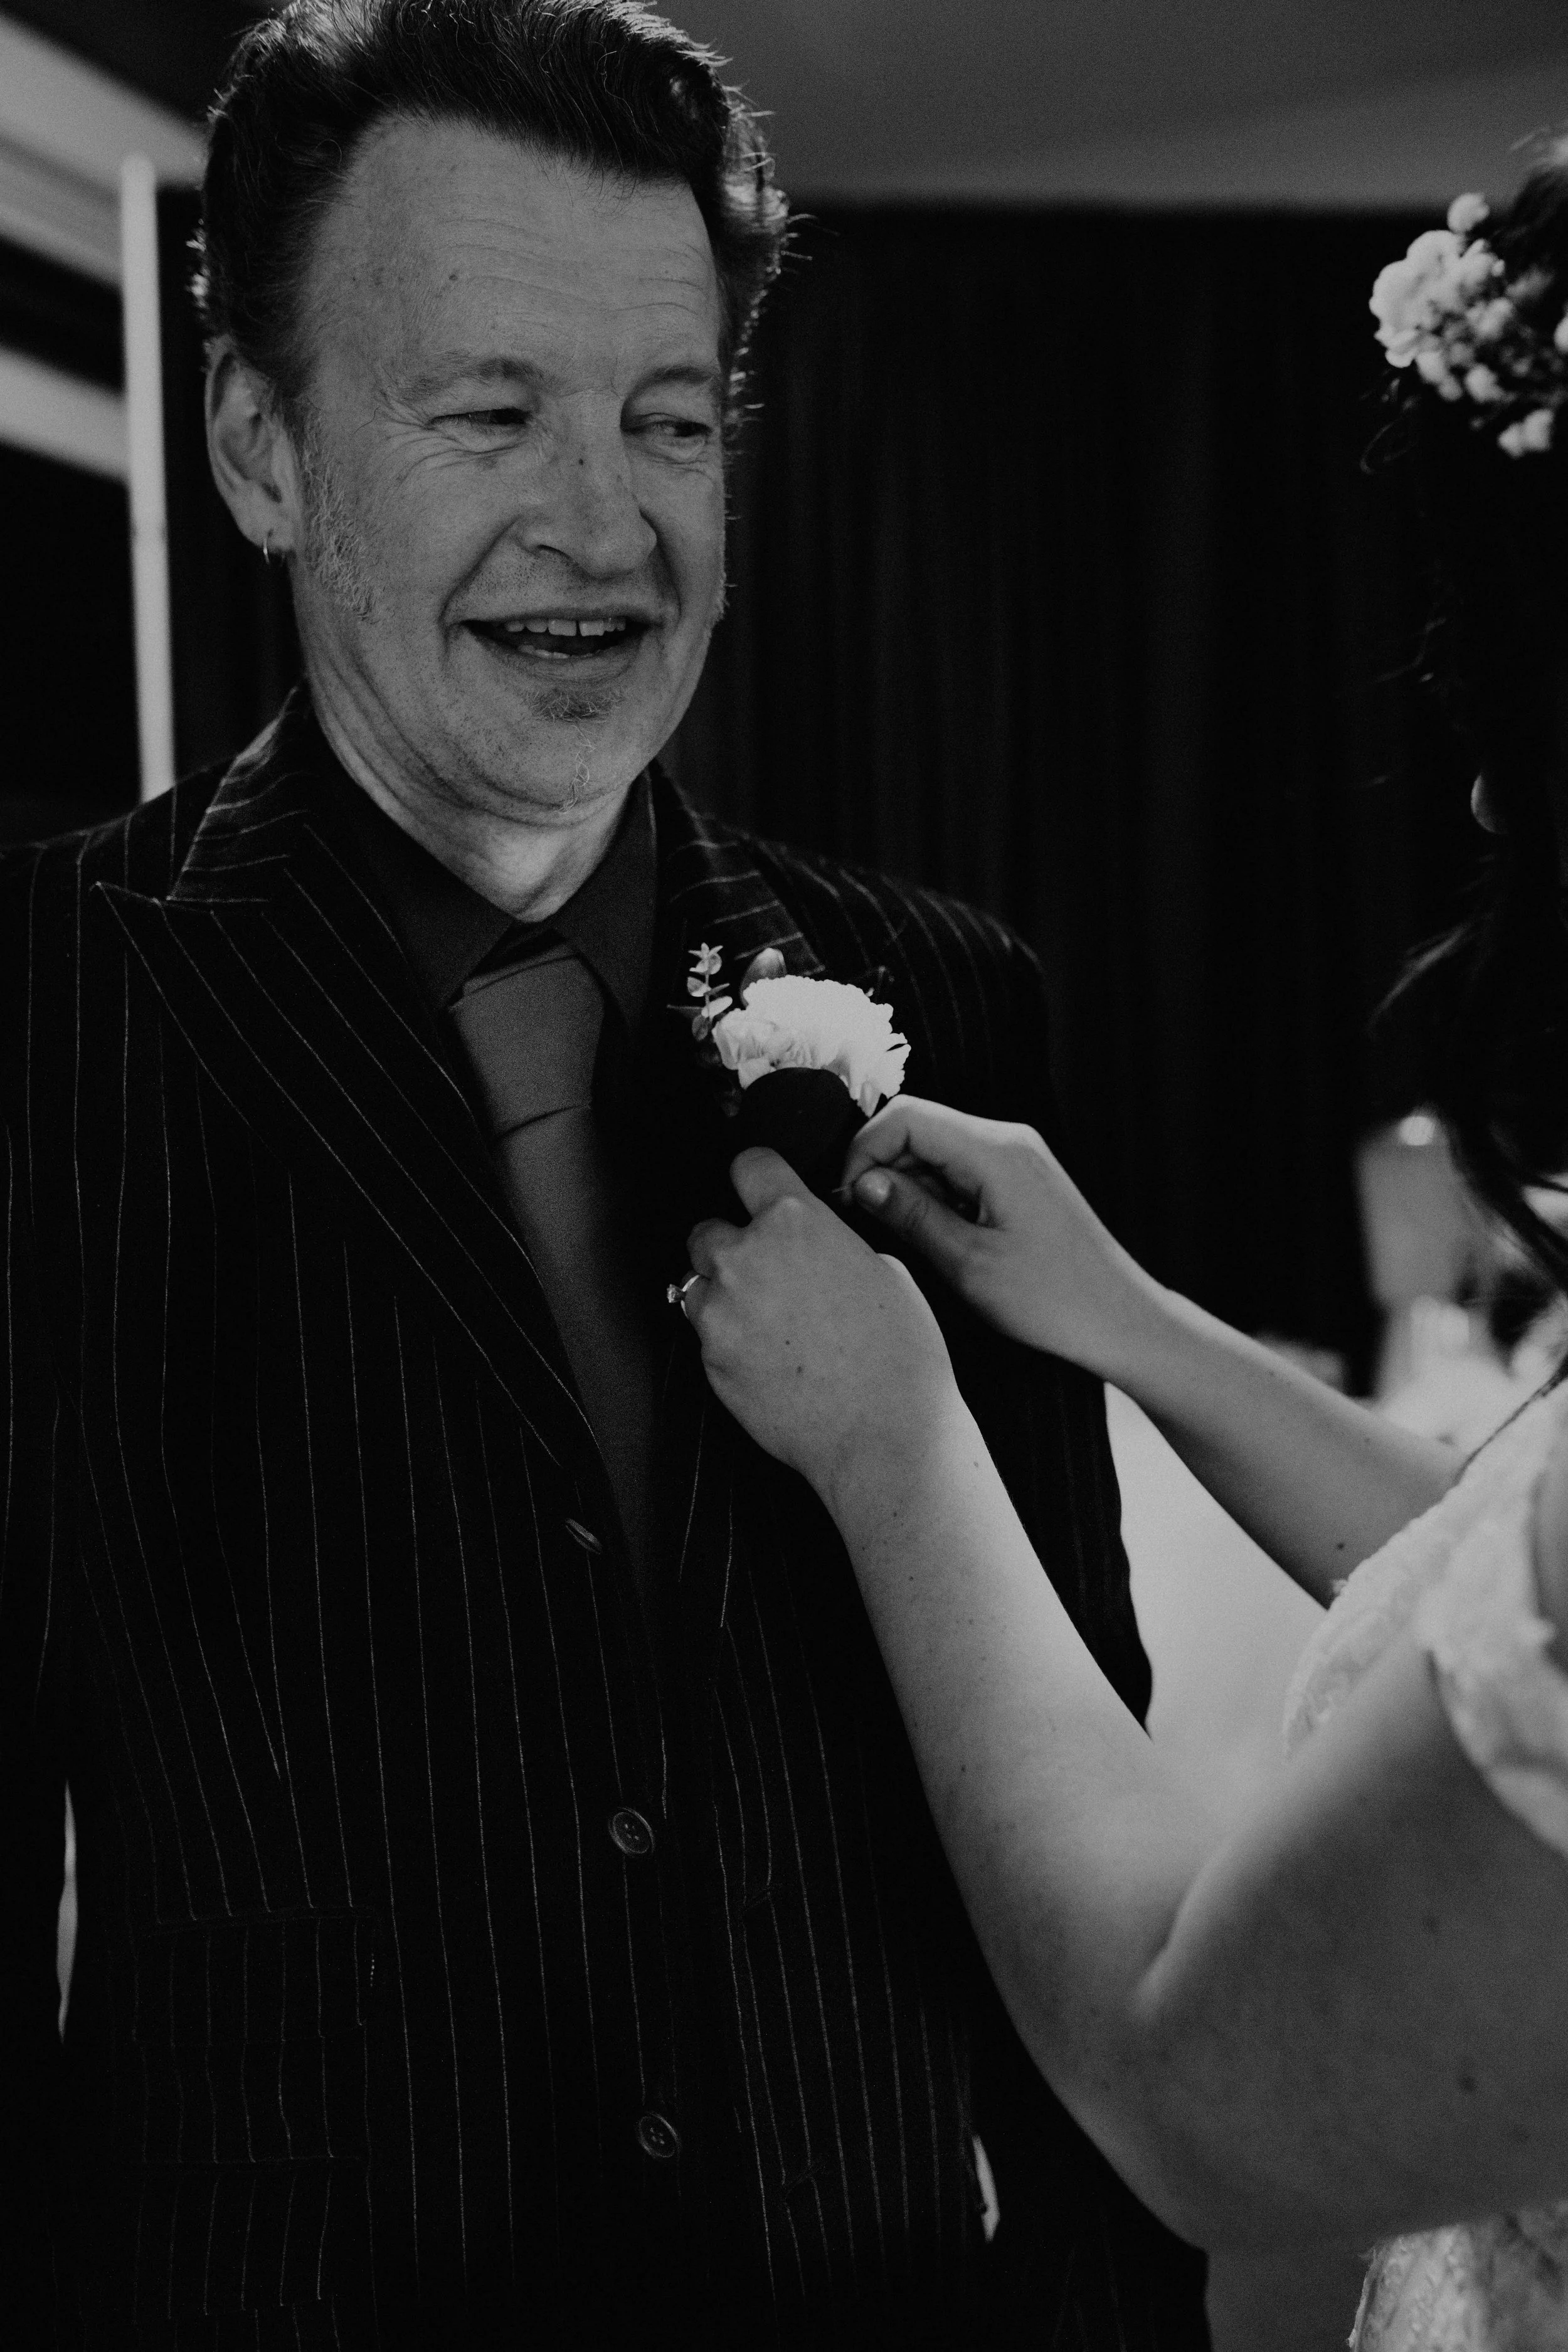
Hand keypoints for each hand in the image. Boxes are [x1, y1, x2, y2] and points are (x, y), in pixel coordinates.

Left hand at [685, 1147, 961, 1508]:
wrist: (884, 1434)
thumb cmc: (899, 1358)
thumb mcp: (886, 1272)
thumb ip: (834, 1244)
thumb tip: (818, 1246)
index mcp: (795, 1222)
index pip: (748, 1165)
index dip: (755, 1175)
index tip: (756, 1186)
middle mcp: (746, 1258)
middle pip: (707, 1230)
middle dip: (732, 1247)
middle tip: (768, 1274)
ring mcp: (721, 1312)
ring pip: (697, 1285)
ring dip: (723, 1295)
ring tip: (769, 1322)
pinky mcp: (710, 1361)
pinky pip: (705, 1336)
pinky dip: (728, 1341)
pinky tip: (769, 1359)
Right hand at [839, 1098, 1156, 1378]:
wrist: (1119, 1320)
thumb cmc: (1053, 1299)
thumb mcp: (968, 1263)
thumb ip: (911, 1215)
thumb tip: (862, 1182)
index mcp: (996, 1152)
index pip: (906, 1116)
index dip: (865, 1150)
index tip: (850, 1198)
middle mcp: (1008, 1142)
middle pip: (920, 1128)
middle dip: (884, 1170)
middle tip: (873, 1226)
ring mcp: (1017, 1158)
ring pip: (937, 1151)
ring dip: (911, 1188)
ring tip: (915, 1241)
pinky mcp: (1019, 1180)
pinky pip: (961, 1171)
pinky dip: (938, 1198)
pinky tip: (943, 1240)